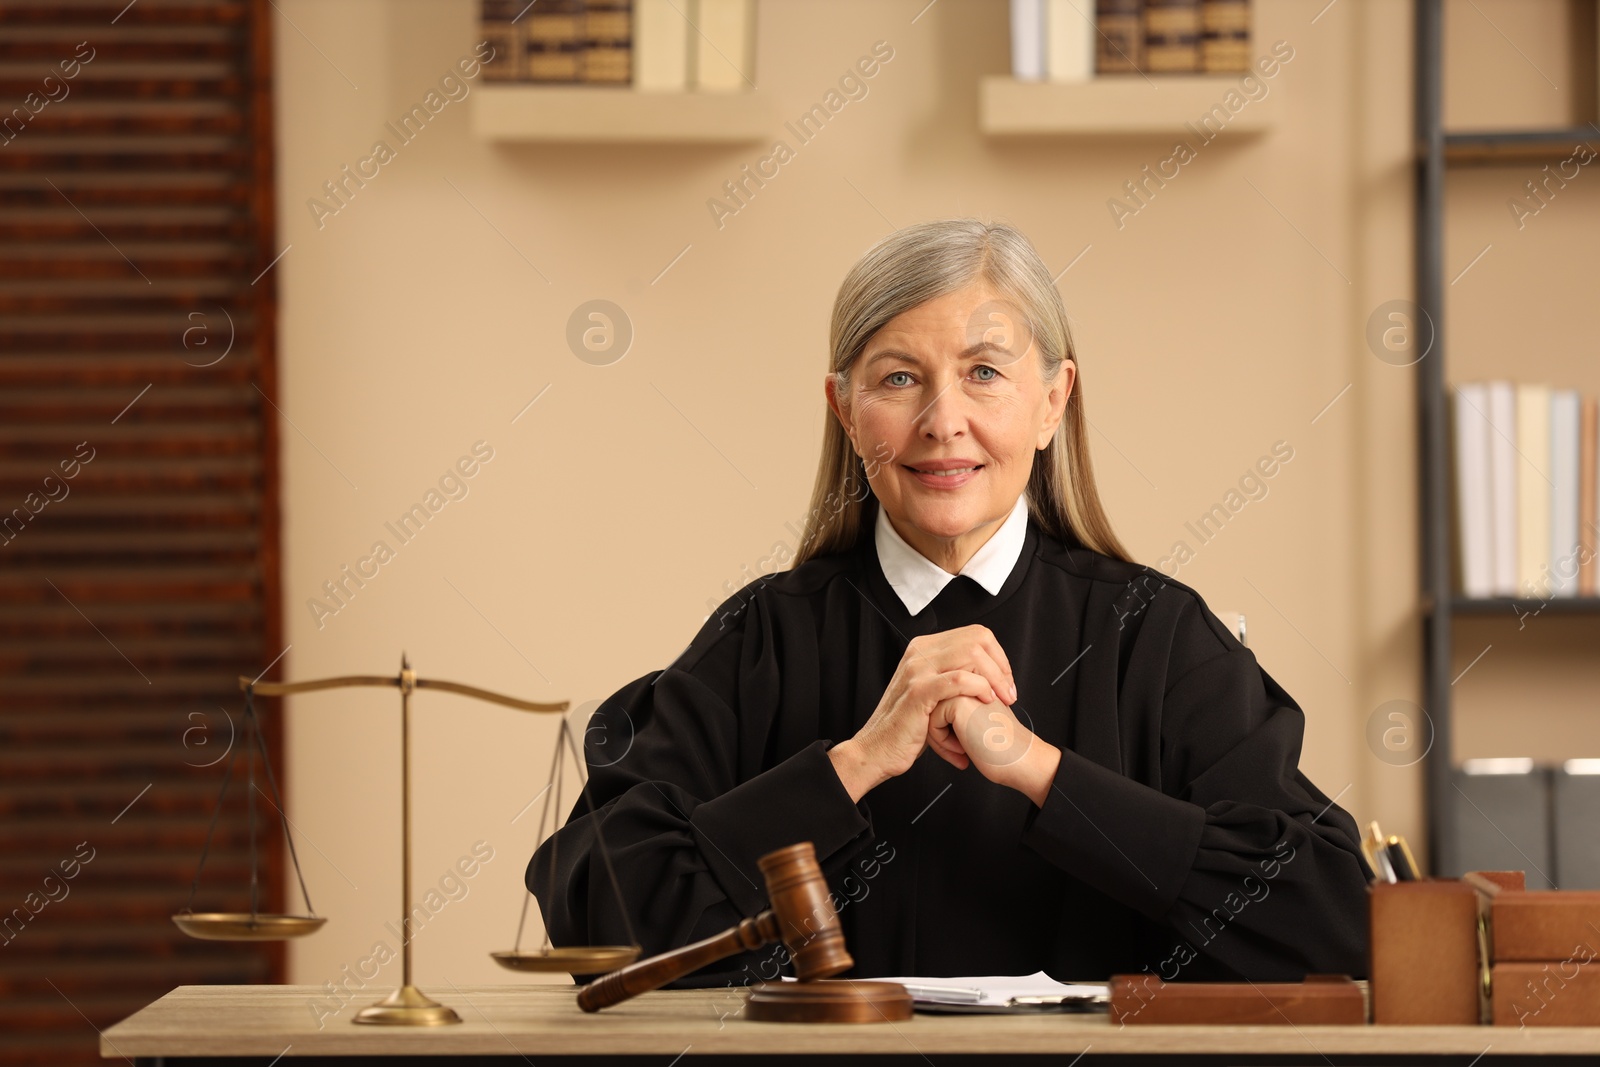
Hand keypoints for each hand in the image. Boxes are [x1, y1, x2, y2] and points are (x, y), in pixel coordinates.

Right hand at [828, 624, 1017, 801]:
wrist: (878, 750)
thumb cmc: (908, 728)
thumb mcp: (931, 693)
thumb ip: (951, 675)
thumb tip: (987, 672)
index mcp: (924, 648)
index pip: (975, 634)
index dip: (998, 656)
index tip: (1006, 682)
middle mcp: (919, 652)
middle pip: (977, 639)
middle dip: (1001, 666)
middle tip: (1009, 693)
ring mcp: (917, 670)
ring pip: (970, 654)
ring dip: (995, 677)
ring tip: (1002, 699)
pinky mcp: (918, 692)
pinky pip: (959, 679)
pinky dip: (980, 688)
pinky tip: (987, 701)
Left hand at [927, 694, 1059, 805]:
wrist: (1020, 759)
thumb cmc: (1000, 748)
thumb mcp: (974, 721)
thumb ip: (955, 710)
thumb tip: (929, 713)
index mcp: (975, 682)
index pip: (941, 701)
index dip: (946, 728)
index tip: (963, 744)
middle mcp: (970, 680)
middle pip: (932, 704)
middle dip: (939, 732)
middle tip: (960, 749)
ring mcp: (964, 688)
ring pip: (929, 711)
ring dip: (940, 737)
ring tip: (961, 750)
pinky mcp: (958, 700)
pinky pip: (931, 720)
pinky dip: (942, 741)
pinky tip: (963, 748)